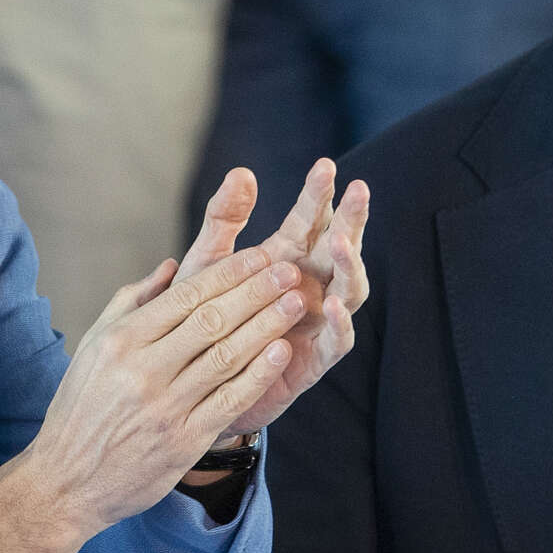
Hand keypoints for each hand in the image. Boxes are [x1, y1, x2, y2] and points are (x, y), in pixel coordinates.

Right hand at [0, 243, 304, 552]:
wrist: (66, 482)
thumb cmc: (81, 408)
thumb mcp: (92, 347)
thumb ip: (131, 303)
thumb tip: (172, 266)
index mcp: (121, 341)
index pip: (187, 296)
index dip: (230, 273)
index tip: (260, 256)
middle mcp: (143, 370)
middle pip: (212, 320)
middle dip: (257, 291)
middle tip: (291, 270)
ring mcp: (165, 407)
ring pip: (227, 357)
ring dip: (267, 326)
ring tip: (297, 303)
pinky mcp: (183, 441)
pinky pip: (229, 401)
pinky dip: (259, 375)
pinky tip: (282, 352)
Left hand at [180, 161, 370, 435]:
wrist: (194, 386)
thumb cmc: (201, 320)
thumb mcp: (207, 265)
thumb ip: (224, 221)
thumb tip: (242, 172)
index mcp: (285, 259)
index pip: (311, 220)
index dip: (318, 194)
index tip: (326, 166)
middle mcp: (309, 287)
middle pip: (340, 249)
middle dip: (350, 220)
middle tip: (359, 190)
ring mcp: (315, 323)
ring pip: (347, 291)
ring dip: (349, 265)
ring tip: (340, 241)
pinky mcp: (313, 362)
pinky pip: (337, 342)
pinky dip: (339, 324)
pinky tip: (333, 305)